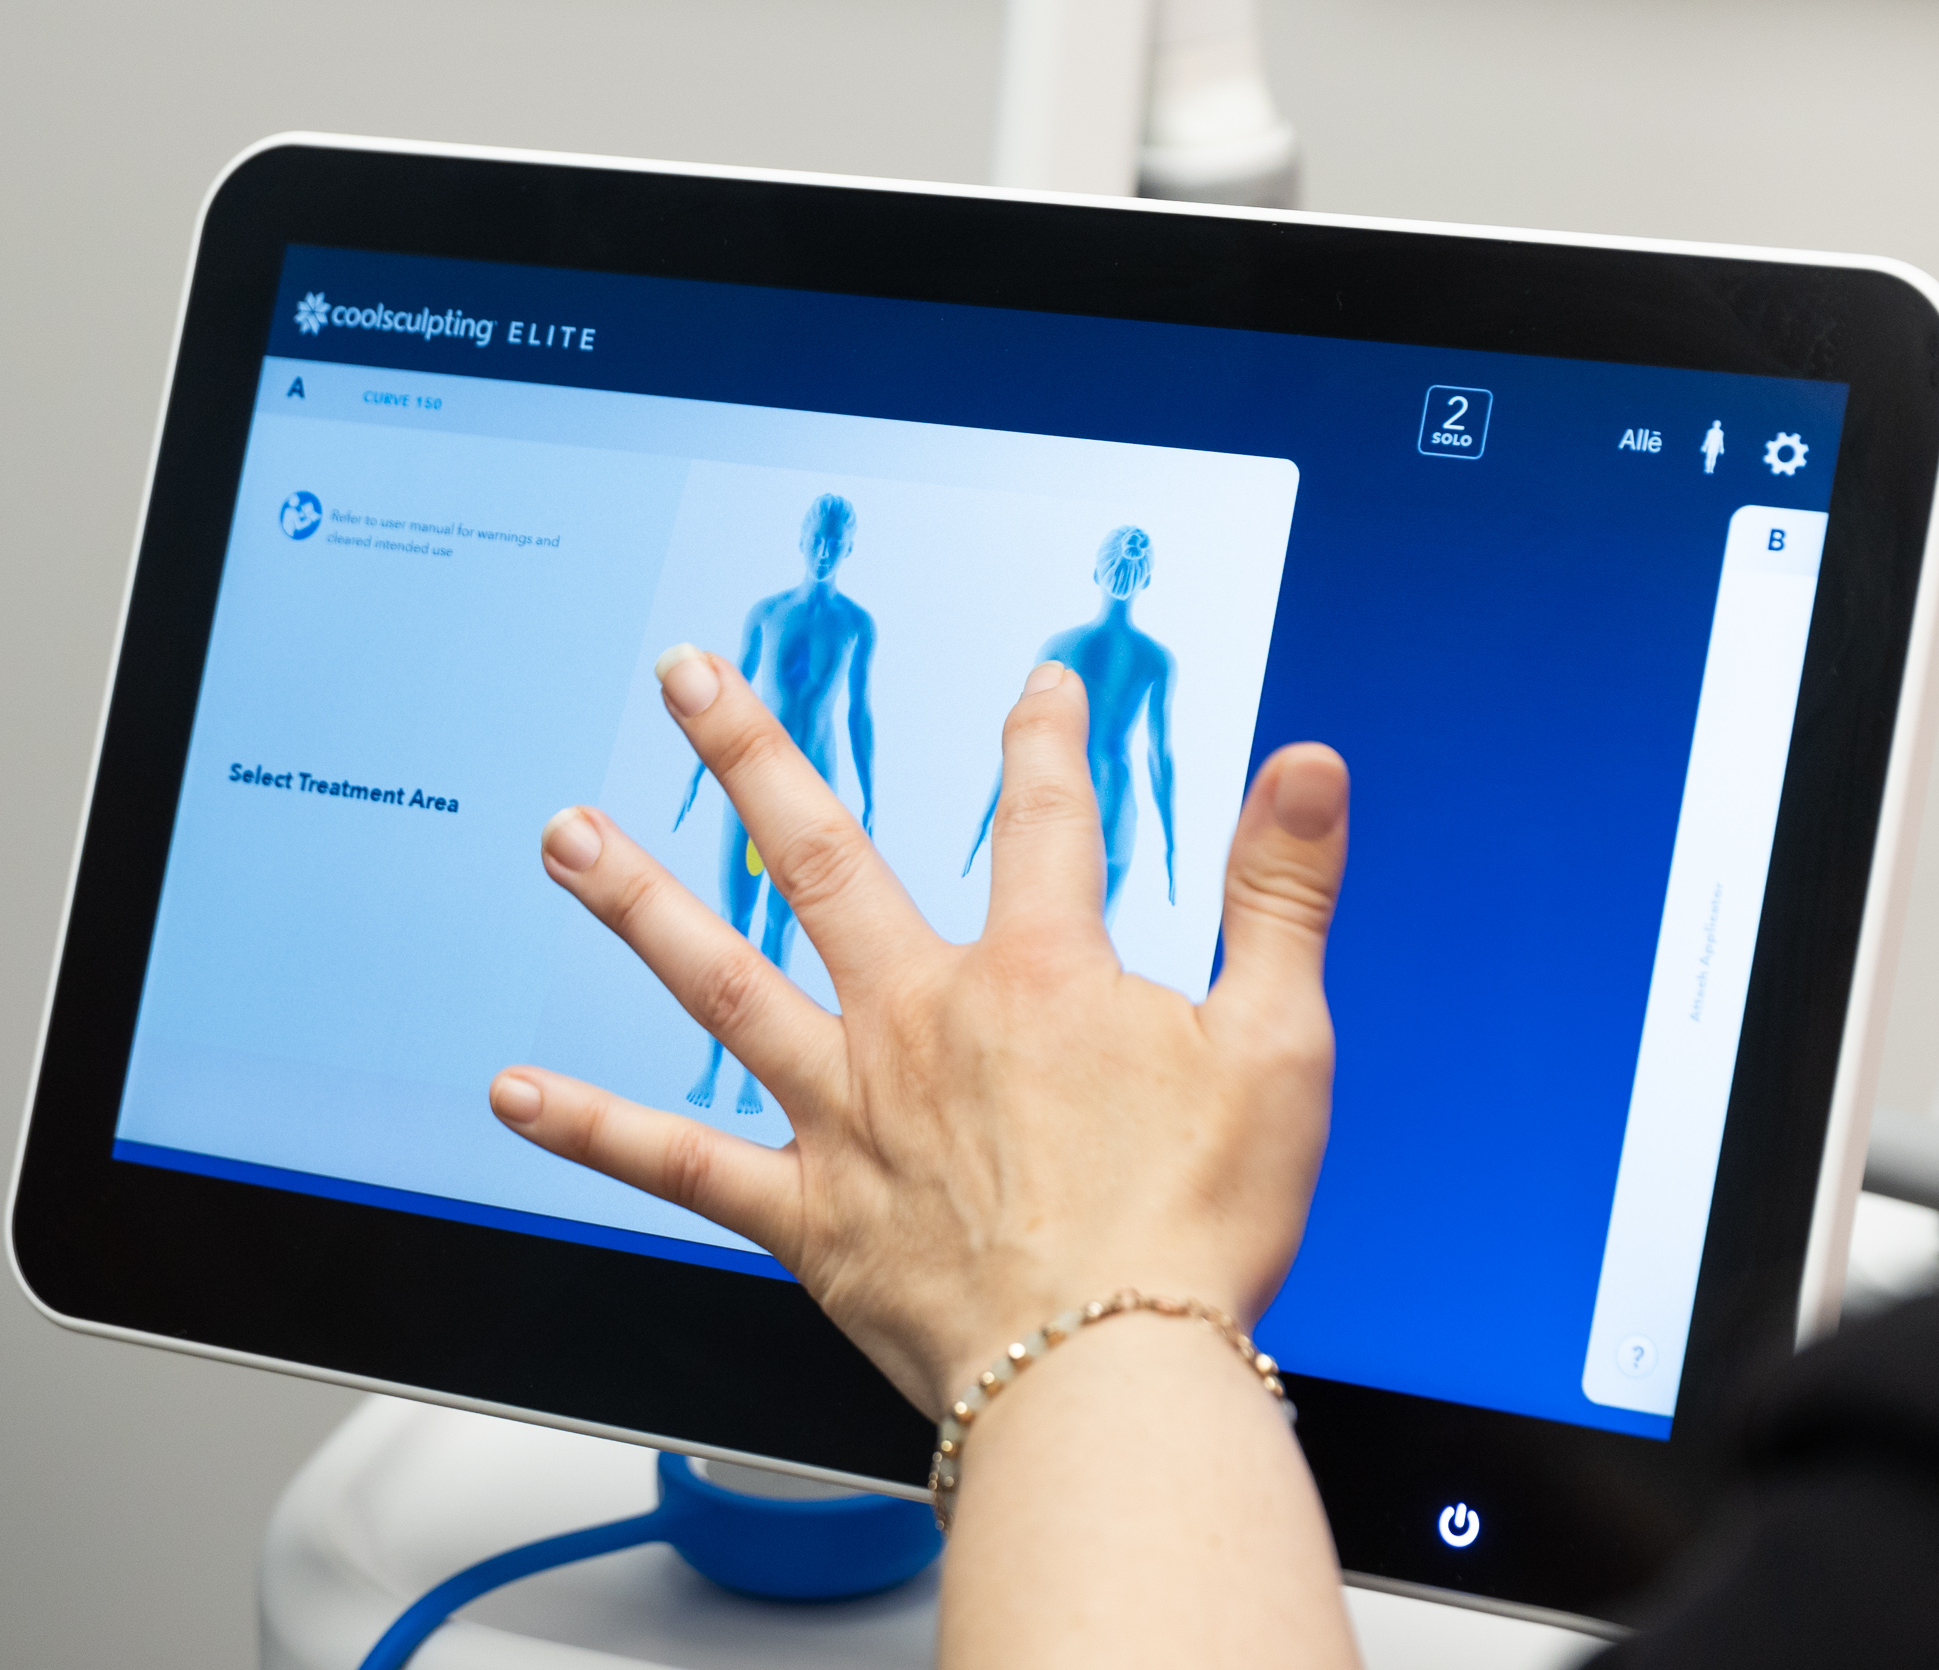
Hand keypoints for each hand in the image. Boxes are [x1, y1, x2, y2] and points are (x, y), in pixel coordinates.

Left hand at [491, 649, 1348, 1414]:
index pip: (1044, 815)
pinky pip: (680, 1162)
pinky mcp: (809, 1214)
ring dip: (639, 899)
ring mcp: (848, 1113)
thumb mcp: (1280, 1041)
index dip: (1046, 735)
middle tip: (685, 674)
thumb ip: (1281, 893)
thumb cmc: (1199, 1224)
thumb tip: (1305, 763)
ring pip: (721, 979)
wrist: (1112, 1381)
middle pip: (820, 854)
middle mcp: (920, 1020)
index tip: (1040, 684)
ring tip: (565, 834)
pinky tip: (515, 1091)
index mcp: (1038, 975)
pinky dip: (595, 1128)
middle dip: (753, 750)